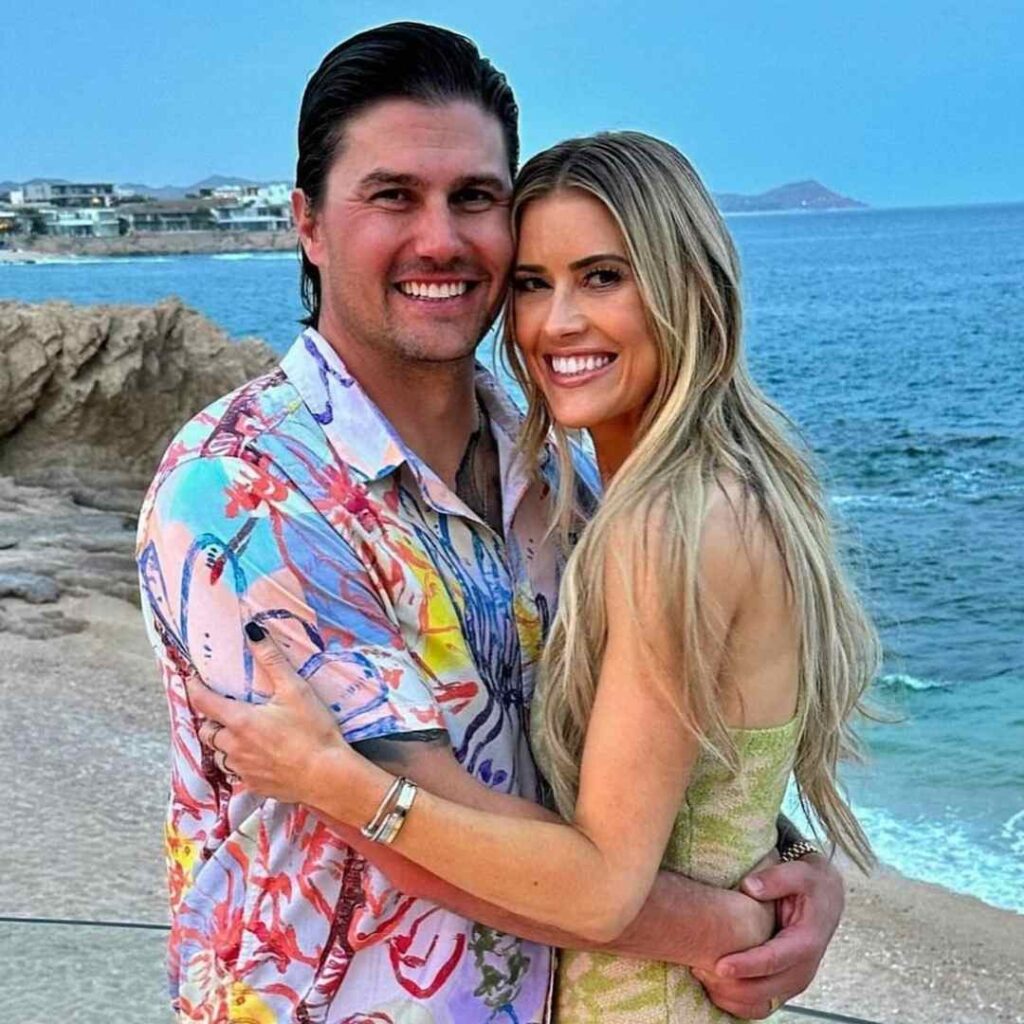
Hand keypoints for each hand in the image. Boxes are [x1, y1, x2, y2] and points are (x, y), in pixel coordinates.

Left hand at [185, 622, 345, 802]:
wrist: (327, 776)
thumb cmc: (313, 731)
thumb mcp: (295, 690)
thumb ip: (272, 660)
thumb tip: (252, 631)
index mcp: (240, 721)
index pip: (203, 702)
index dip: (194, 688)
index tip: (192, 680)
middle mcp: (234, 746)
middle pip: (207, 731)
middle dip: (210, 719)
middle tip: (222, 709)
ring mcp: (243, 769)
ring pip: (219, 755)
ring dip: (223, 743)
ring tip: (239, 734)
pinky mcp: (254, 786)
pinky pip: (237, 772)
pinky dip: (240, 762)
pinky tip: (258, 757)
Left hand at [692, 854, 843, 1018]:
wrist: (826, 899)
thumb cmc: (810, 885)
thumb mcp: (799, 872)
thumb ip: (777, 878)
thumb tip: (750, 887)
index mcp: (807, 942)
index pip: (774, 960)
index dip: (746, 965)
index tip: (719, 966)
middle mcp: (803, 968)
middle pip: (766, 989)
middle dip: (733, 985)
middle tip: (699, 971)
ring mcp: (794, 980)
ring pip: (762, 1002)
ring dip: (732, 996)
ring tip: (701, 977)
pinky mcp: (784, 984)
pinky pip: (761, 1004)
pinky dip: (738, 1002)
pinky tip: (713, 988)